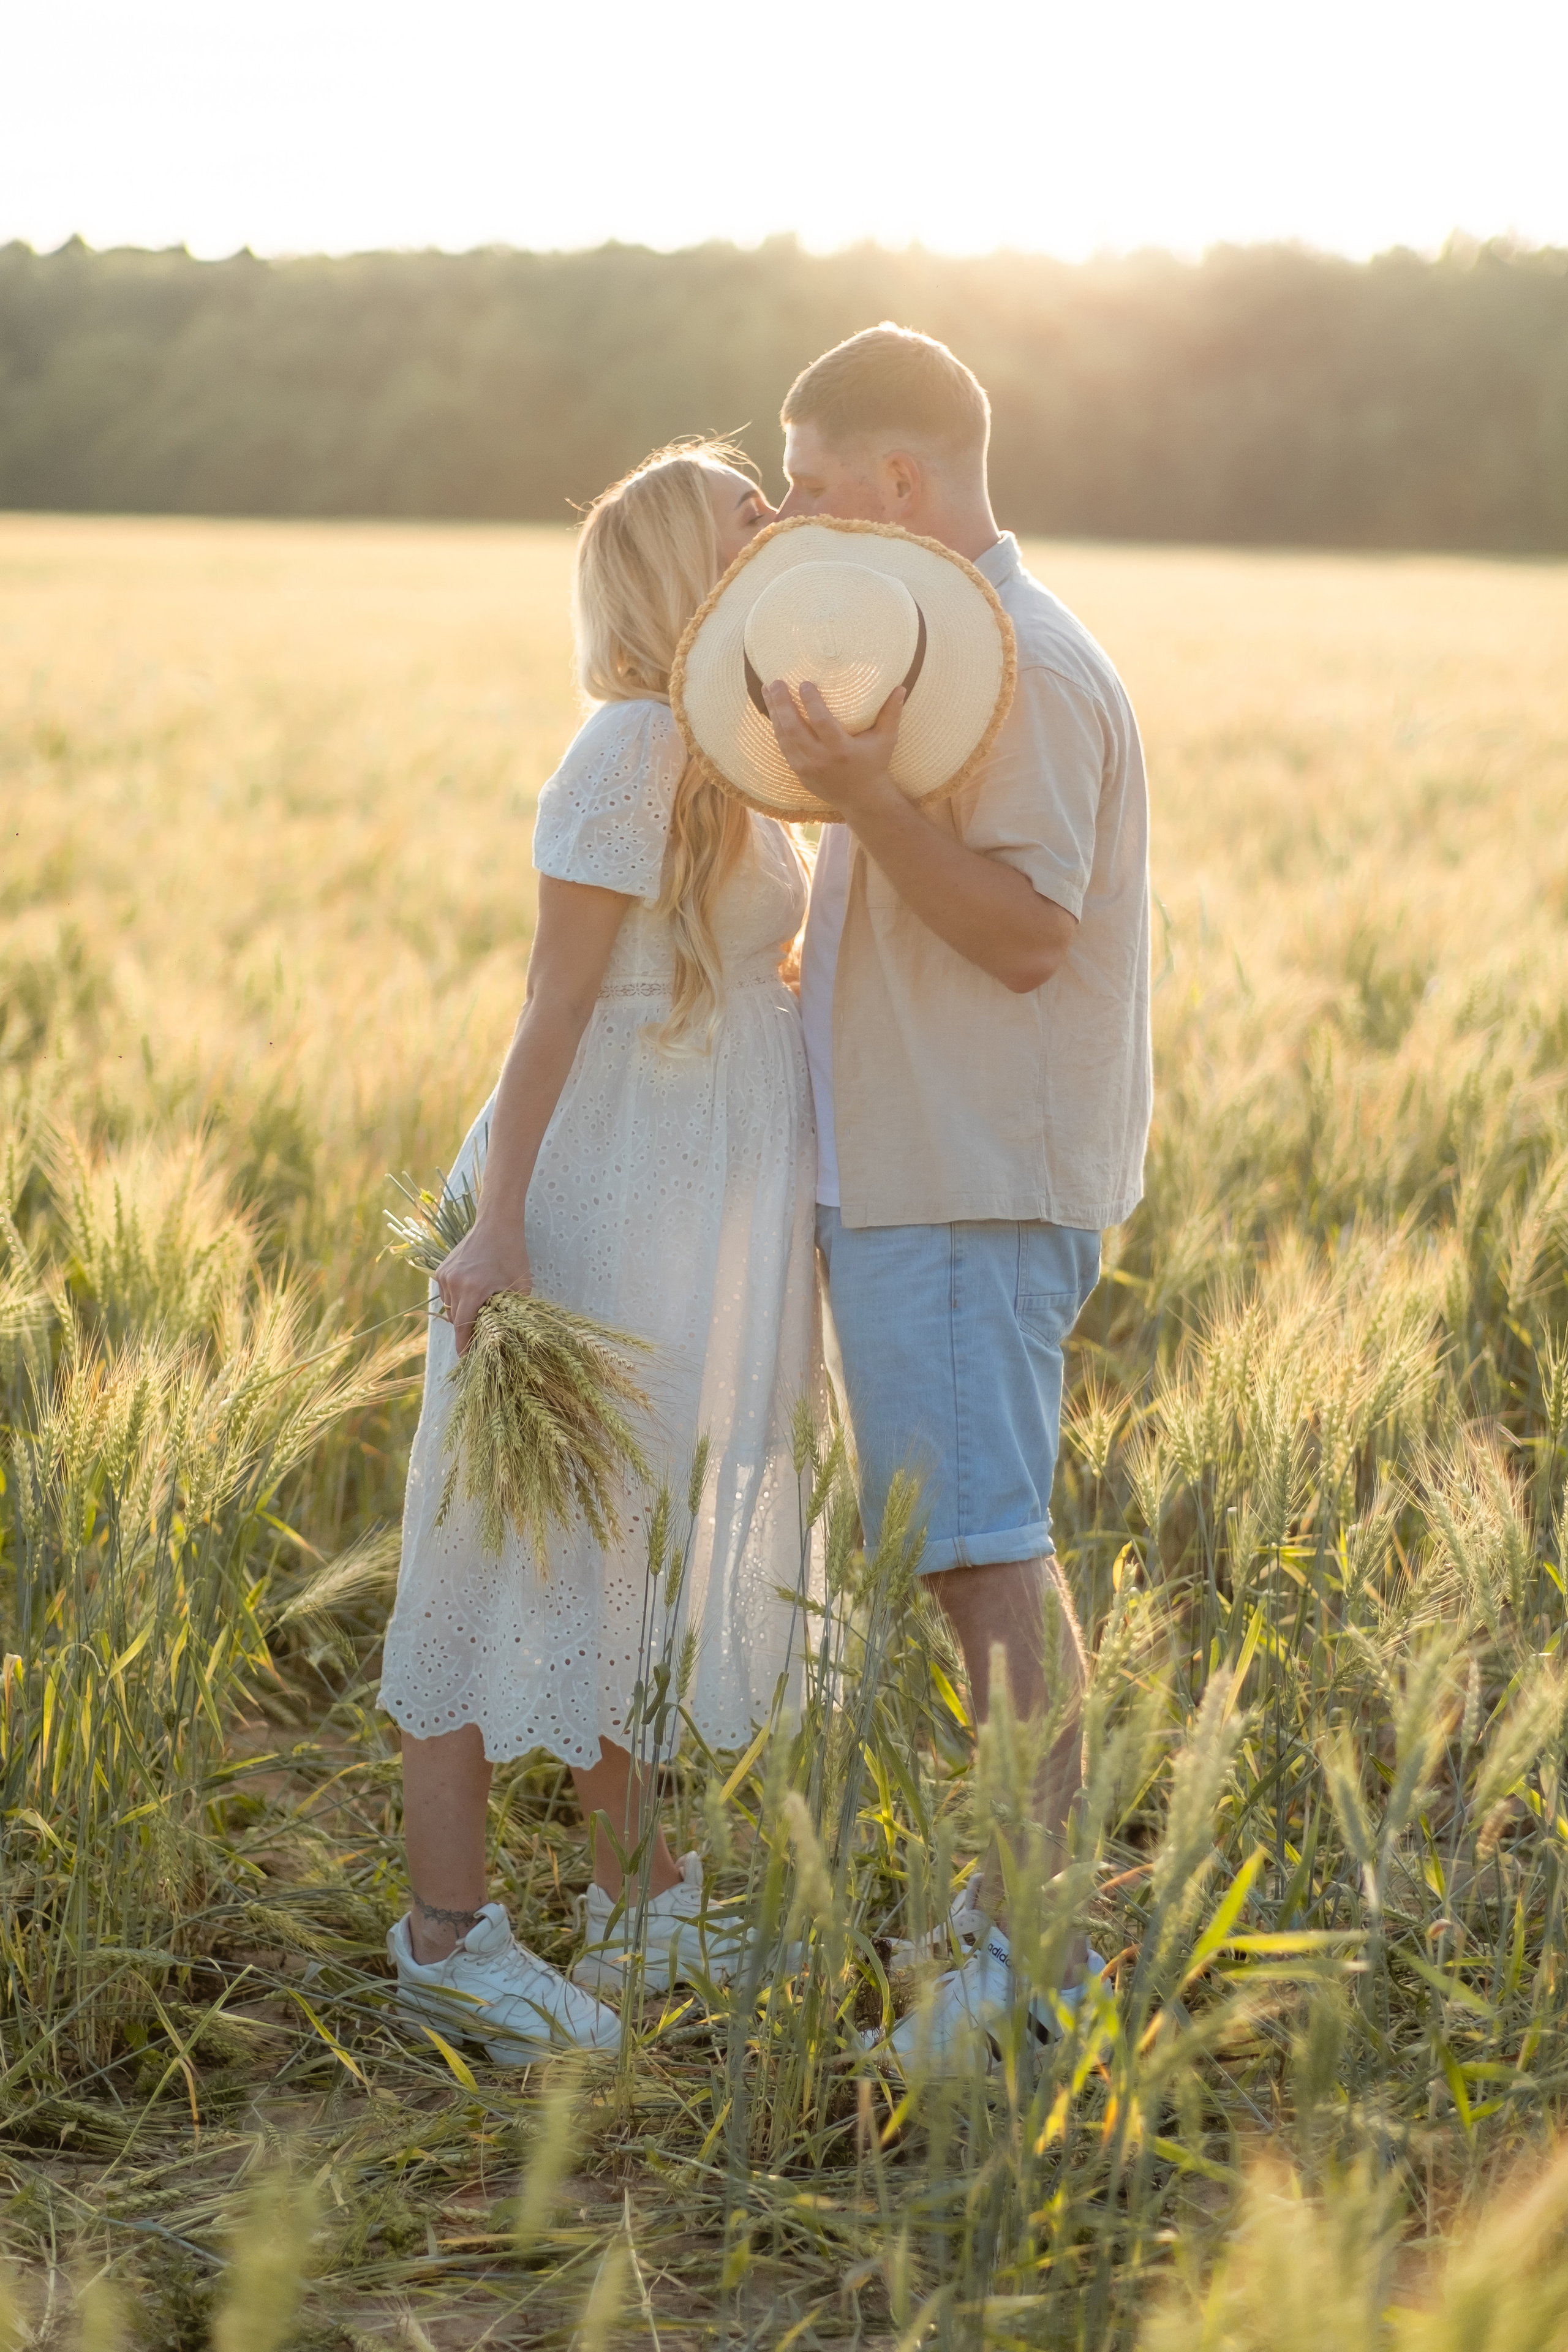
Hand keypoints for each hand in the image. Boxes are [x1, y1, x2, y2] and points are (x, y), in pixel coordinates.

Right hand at [435, 1219, 530, 1354]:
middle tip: (482, 1333)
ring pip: (450, 1307)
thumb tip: (511, 1333)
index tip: (468, 1359)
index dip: (464, 1346)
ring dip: (462, 1313)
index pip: (463, 1328)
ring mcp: (445, 1276)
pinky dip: (457, 1299)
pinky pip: (447, 1294)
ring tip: (480, 1308)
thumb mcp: (520, 1285)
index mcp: (474, 1289)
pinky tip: (472, 1291)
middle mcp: (455, 1284)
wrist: (496, 1222)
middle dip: (466, 1329)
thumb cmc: (512, 1253)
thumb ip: (514, 1310)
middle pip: (455, 1320)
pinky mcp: (441, 1270)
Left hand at [764, 679, 904, 816]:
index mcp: (841, 749)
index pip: (821, 721)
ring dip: (774, 713)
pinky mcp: (799, 772)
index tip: (804, 683)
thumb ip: (892, 713)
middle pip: (794, 728)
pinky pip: (783, 747)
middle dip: (782, 703)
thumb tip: (901, 687)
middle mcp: (821, 759)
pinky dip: (777, 729)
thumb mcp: (886, 740)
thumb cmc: (874, 764)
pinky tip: (773, 711)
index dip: (811, 702)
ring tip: (768, 690)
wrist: (861, 799)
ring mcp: (807, 767)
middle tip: (775, 682)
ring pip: (784, 737)